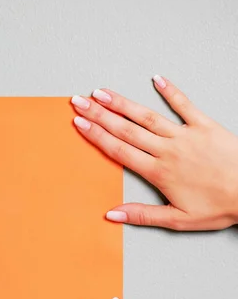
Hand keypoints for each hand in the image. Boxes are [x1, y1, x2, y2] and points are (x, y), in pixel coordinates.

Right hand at [70, 77, 237, 229]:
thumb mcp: (178, 220)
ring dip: (123, 103)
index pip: (119, 149)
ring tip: (102, 92)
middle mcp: (168, 149)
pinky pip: (185, 105)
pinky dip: (171, 91)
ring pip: (147, 116)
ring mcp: (186, 135)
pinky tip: (157, 79)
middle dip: (99, 114)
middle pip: (126, 129)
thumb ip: (143, 215)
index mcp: (159, 171)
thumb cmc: (220, 207)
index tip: (79, 123)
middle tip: (79, 102)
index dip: (96, 135)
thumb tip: (112, 214)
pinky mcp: (206, 126)